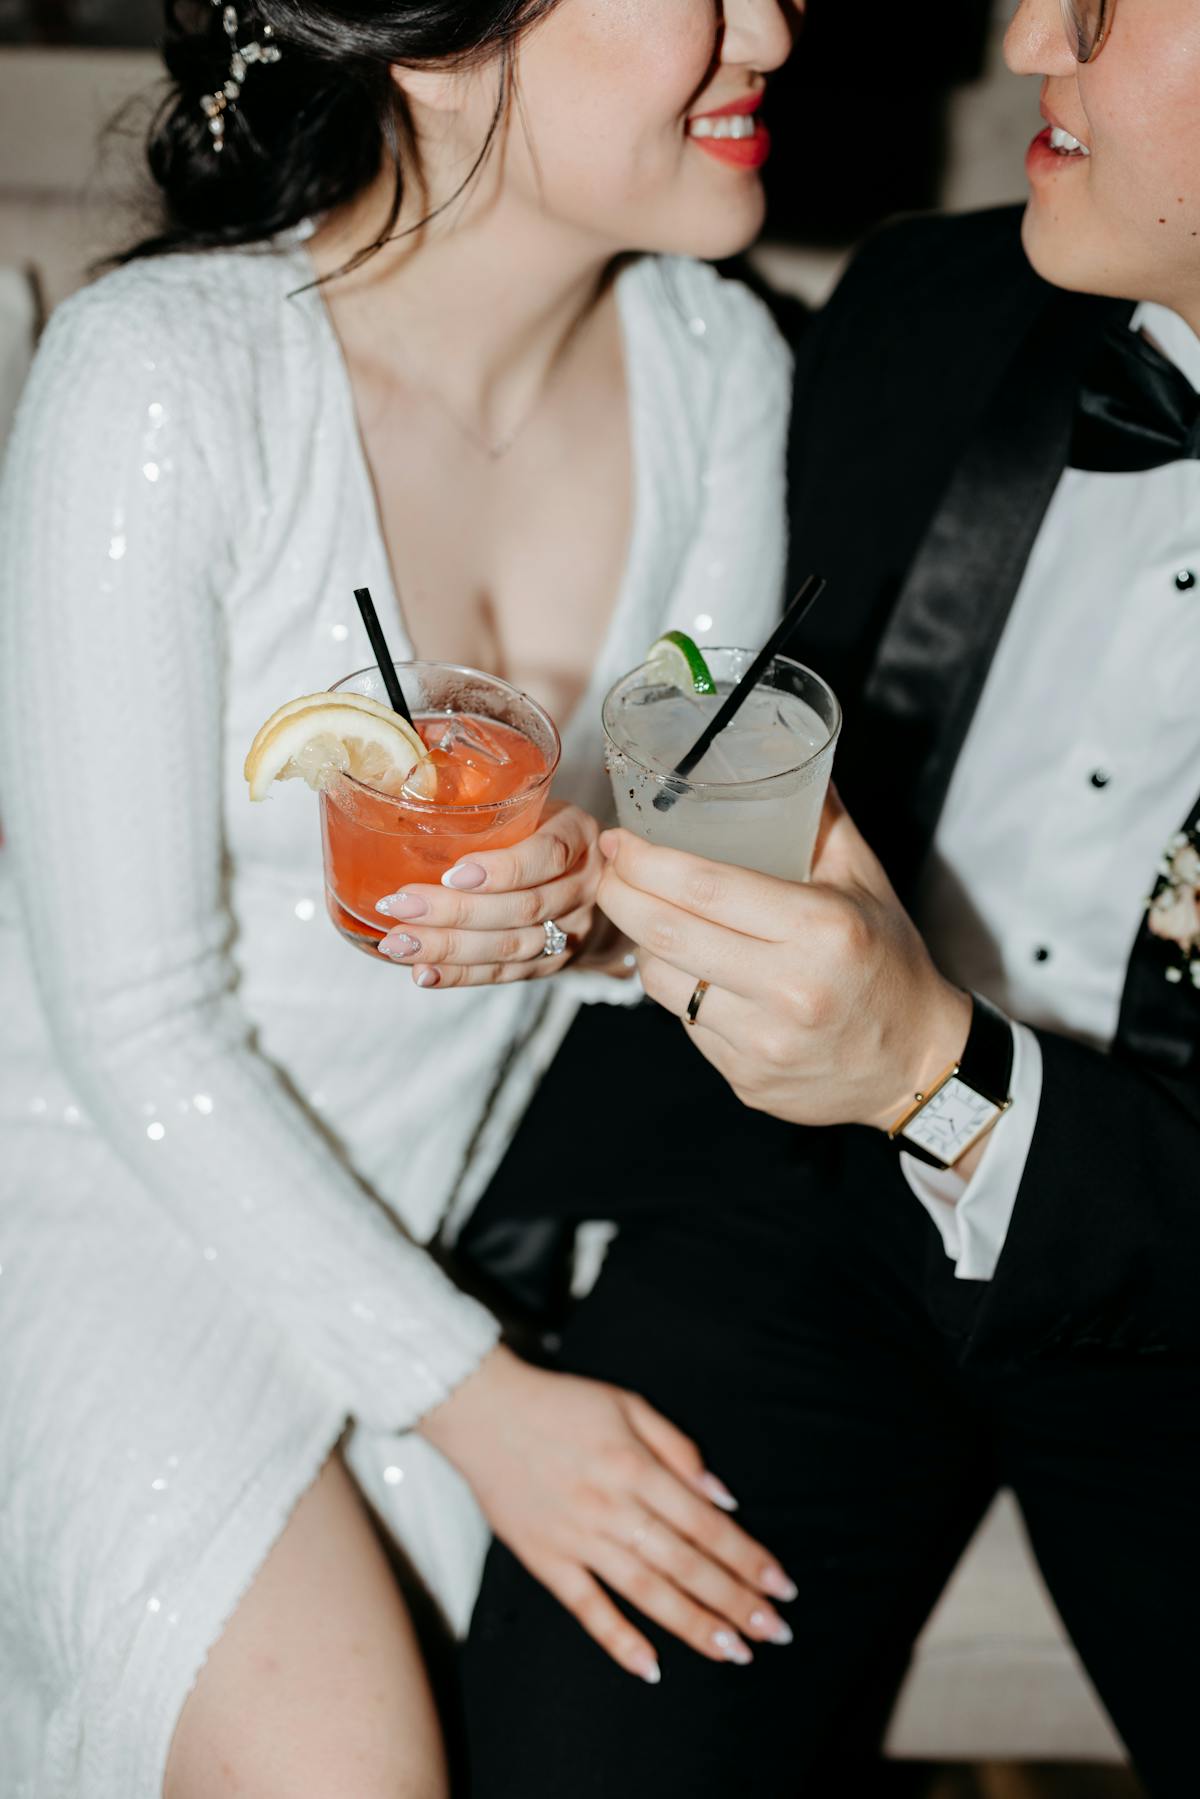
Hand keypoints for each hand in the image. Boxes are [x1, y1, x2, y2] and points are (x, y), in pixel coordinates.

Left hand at [372, 802, 607, 988]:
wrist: (588, 880)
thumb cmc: (539, 829)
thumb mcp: (528, 806)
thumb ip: (488, 813)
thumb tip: (405, 814)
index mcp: (578, 835)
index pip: (547, 855)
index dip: (501, 869)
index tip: (451, 874)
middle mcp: (583, 885)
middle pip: (523, 907)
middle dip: (456, 911)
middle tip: (401, 906)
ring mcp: (572, 928)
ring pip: (511, 947)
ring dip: (450, 948)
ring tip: (400, 944)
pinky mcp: (553, 962)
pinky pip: (505, 973)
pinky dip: (460, 975)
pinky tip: (424, 972)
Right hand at [419, 1345, 796, 1681]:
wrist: (482, 1410)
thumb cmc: (560, 1404)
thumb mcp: (628, 1405)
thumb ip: (678, 1449)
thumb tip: (722, 1498)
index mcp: (636, 1466)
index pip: (705, 1523)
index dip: (747, 1557)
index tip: (780, 1587)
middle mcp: (612, 1506)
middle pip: (684, 1563)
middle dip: (734, 1600)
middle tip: (771, 1631)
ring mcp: (577, 1537)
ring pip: (645, 1590)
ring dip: (692, 1624)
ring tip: (732, 1651)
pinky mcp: (544, 1558)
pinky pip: (585, 1606)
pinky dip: (617, 1639)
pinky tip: (651, 1666)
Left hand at [595, 788, 972, 1132]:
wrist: (918, 1064)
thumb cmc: (890, 964)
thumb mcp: (865, 881)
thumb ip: (820, 817)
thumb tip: (782, 756)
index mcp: (821, 929)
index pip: (704, 888)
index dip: (645, 861)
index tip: (619, 841)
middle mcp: (790, 989)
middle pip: (666, 934)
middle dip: (619, 894)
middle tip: (609, 870)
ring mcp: (764, 1043)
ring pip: (662, 983)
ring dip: (643, 943)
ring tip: (650, 918)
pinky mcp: (747, 1079)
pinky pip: (685, 1023)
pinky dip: (679, 989)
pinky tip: (694, 969)